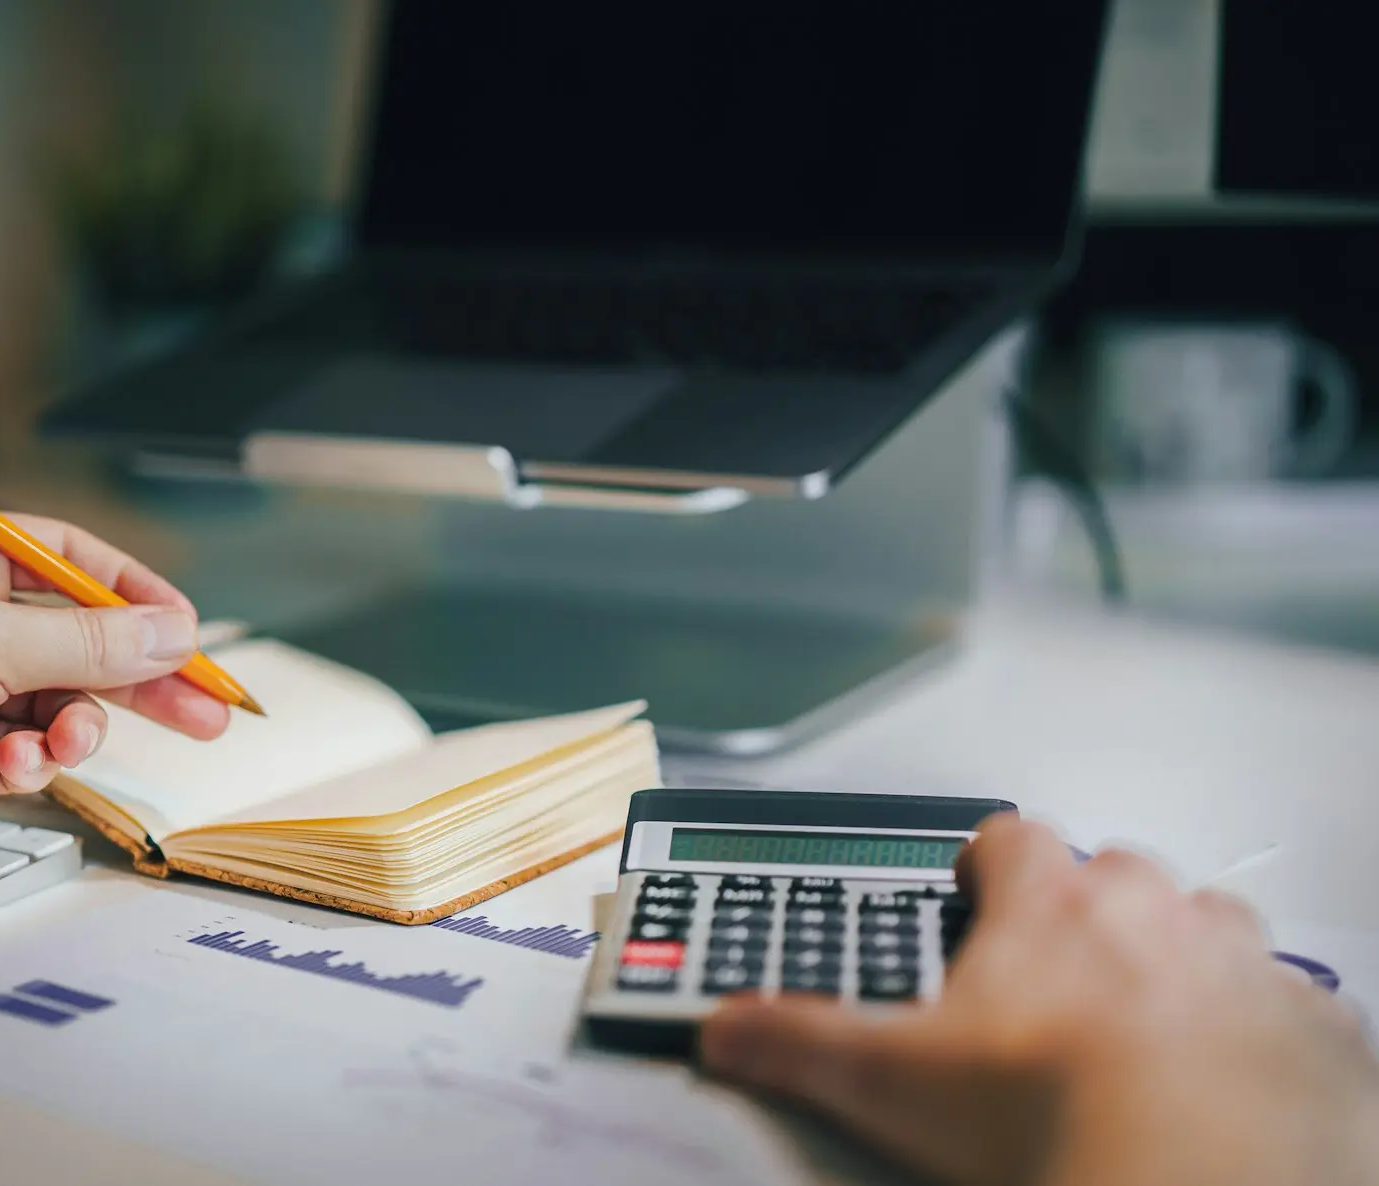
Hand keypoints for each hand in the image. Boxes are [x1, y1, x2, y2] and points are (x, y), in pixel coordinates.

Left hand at [0, 512, 229, 860]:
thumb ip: (91, 643)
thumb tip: (171, 633)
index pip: (70, 559)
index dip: (134, 595)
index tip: (189, 633)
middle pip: (74, 638)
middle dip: (136, 679)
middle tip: (205, 712)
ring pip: (49, 702)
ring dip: (71, 727)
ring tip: (67, 744)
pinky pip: (12, 751)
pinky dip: (24, 763)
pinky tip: (16, 769)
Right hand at [699, 816, 1378, 1185]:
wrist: (1201, 1183)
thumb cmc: (1056, 1118)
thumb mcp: (893, 1082)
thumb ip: (798, 1040)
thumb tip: (725, 1027)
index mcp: (1052, 908)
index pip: (1010, 838)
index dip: (989, 864)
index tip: (976, 895)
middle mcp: (1155, 914)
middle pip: (1118, 874)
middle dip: (1090, 913)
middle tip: (1055, 984)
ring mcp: (1244, 967)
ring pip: (1213, 926)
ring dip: (1184, 958)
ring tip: (1147, 1027)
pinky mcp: (1317, 1032)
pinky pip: (1292, 1005)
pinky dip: (1262, 1031)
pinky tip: (1229, 1081)